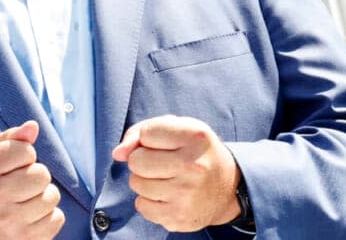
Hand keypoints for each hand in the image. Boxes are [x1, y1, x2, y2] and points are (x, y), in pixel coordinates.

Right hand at [0, 120, 64, 239]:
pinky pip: (57, 218)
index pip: (26, 150)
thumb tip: (33, 127)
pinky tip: (30, 217)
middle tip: (19, 184)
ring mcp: (10, 222)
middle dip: (35, 175)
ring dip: (42, 196)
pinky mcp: (26, 239)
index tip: (11, 165)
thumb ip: (10, 138)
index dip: (23, 155)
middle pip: (42, 174)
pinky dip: (48, 217)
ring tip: (24, 201)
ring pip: (52, 196)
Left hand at [111, 115, 240, 231]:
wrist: (227, 188)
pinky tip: (166, 195)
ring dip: (144, 180)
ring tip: (165, 178)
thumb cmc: (194, 152)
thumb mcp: (177, 129)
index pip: (146, 133)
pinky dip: (148, 201)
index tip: (165, 143)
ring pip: (136, 184)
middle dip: (141, 160)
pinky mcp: (180, 217)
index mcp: (195, 136)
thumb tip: (117, 153)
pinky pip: (141, 206)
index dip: (148, 138)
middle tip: (161, 163)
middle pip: (136, 161)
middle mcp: (193, 166)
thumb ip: (141, 131)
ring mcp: (187, 194)